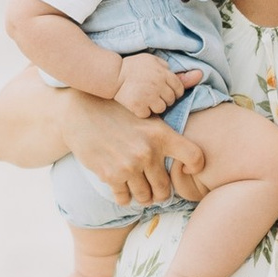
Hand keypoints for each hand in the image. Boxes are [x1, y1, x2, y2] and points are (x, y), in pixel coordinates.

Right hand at [64, 92, 206, 206]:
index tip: (187, 169)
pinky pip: (124, 199)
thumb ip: (168, 116)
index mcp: (161, 134)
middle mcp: (147, 152)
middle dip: (161, 192)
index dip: (196, 167)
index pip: (194, 157)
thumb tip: (198, 78)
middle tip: (156, 190)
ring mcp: (128, 166)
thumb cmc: (115, 109)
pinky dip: (125, 197)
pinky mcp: (110, 175)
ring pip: (145, 197)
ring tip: (141, 192)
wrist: (79, 112)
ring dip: (143, 197)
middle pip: (166, 188)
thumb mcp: (144, 109)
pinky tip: (123, 190)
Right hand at [114, 54, 196, 119]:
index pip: (179, 89)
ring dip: (154, 106)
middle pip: (171, 100)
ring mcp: (147, 96)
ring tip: (144, 99)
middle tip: (151, 94)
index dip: (173, 91)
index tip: (162, 90)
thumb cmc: (134, 67)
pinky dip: (142, 111)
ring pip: (161, 109)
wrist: (112, 74)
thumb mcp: (154, 63)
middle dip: (164, 99)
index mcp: (163, 73)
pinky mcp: (137, 106)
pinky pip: (147, 114)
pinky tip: (137, 104)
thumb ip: (175, 72)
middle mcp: (157, 85)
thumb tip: (200, 75)